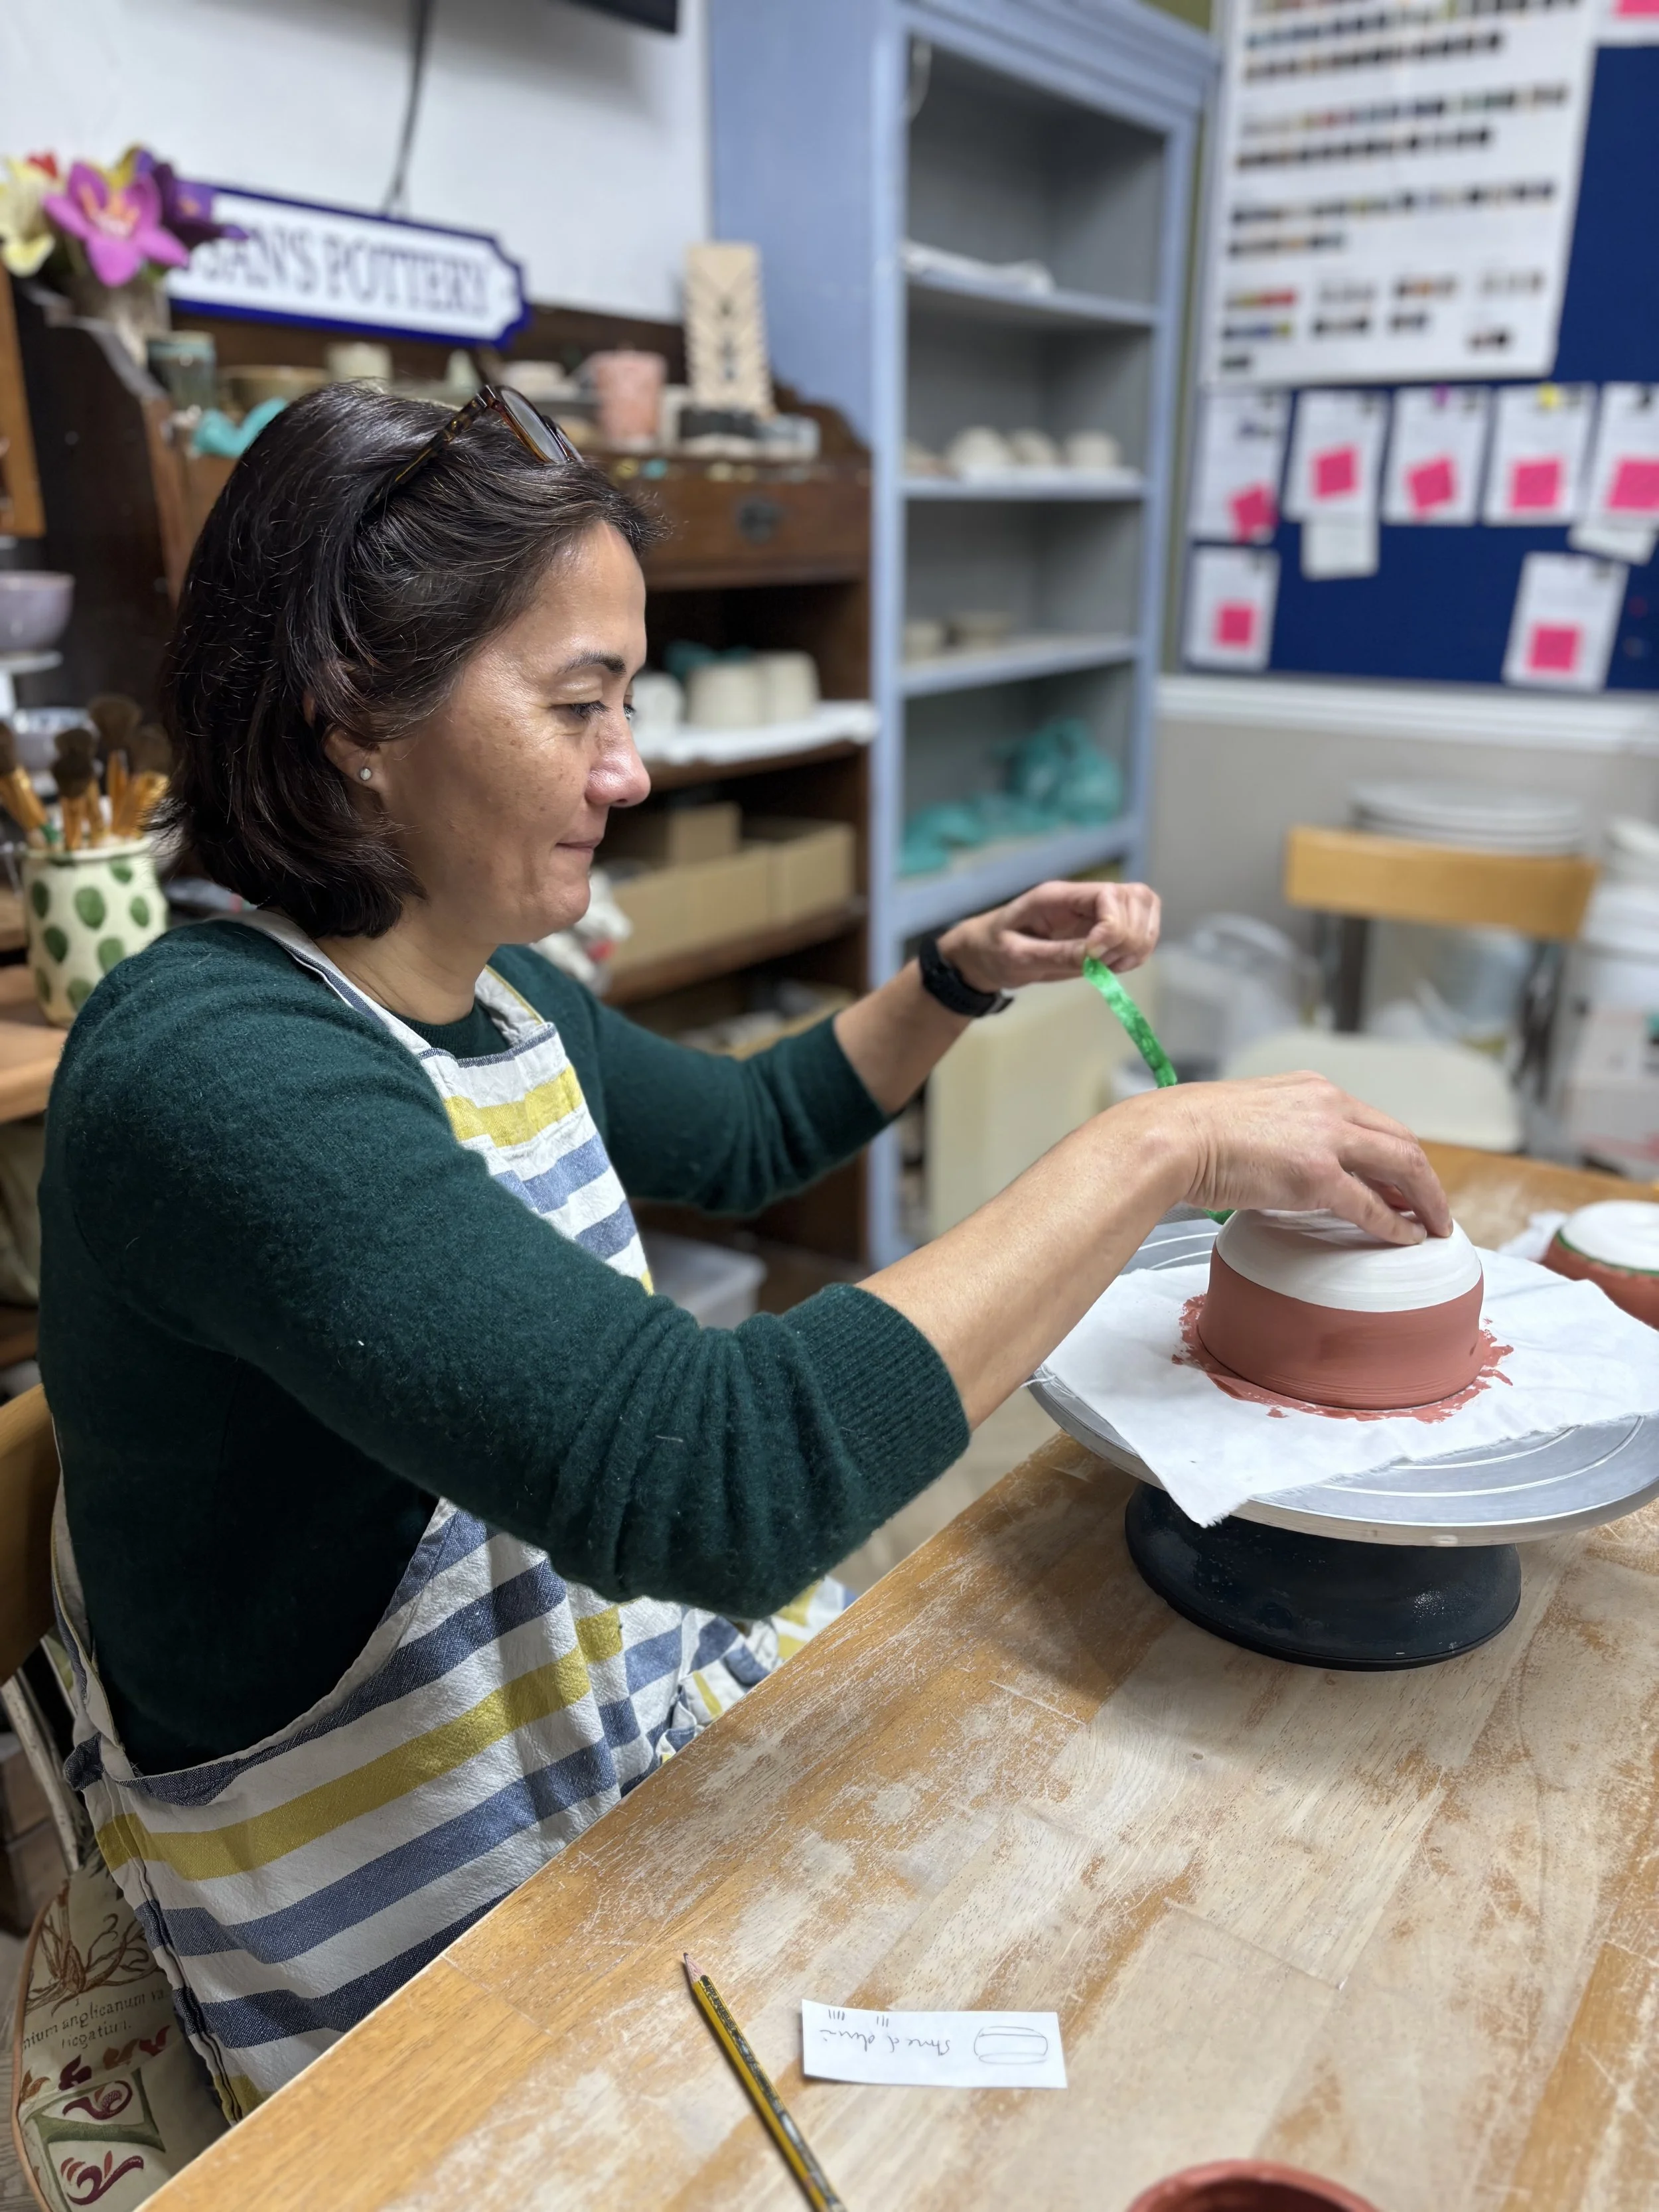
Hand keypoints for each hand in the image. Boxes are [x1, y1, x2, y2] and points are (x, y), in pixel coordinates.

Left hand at [938, 879, 1160, 993]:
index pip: (1109, 895)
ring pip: (1146, 910)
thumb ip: (1055, 954)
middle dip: (1128, 937)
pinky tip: (1114, 968)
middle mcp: (1083, 898)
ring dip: (1138, 944)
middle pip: (1137, 897)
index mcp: (1058, 896)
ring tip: (1108, 967)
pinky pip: (1139, 932)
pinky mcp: (1104, 930)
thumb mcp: (1016, 955)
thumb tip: (1094, 957)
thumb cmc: (993, 950)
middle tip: (1101, 964)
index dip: (1112, 927)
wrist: (986, 955)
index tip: (1094, 957)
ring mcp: (1097, 912)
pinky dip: (1137, 953)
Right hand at [1157, 1070, 1452, 1245]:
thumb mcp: (1251, 1117)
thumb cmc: (1192, 1132)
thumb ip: (1281, 1131)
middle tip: (1433, 1208)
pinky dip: (1394, 1225)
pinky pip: (1371, 1204)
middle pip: (1400, 1140)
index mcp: (1313, 1089)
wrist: (1171, 1137)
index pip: (1373, 1121)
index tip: (1405, 1181)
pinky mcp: (1317, 1174)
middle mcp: (1329, 1105)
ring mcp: (1326, 1138)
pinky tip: (1406, 1240)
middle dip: (1424, 1178)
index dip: (1397, 1154)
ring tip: (1434, 1227)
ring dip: (1425, 1199)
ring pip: (1402, 1165)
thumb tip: (1284, 1163)